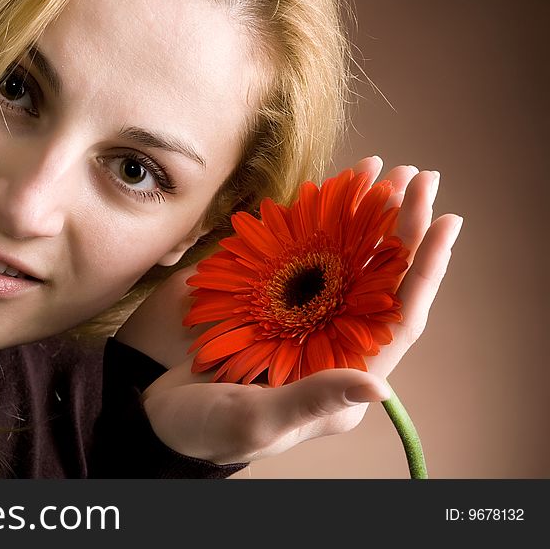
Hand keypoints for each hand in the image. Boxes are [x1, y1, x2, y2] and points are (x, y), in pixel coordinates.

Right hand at [113, 156, 462, 464]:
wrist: (161, 417)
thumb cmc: (209, 430)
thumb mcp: (257, 420)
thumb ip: (312, 399)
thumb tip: (380, 387)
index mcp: (344, 380)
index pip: (400, 320)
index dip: (425, 271)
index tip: (445, 220)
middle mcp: (337, 349)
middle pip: (384, 284)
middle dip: (404, 230)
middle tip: (418, 177)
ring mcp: (309, 325)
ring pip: (352, 266)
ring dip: (371, 221)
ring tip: (389, 174)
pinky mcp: (281, 308)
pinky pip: (312, 260)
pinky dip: (324, 226)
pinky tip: (334, 194)